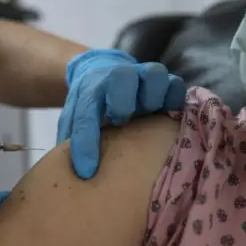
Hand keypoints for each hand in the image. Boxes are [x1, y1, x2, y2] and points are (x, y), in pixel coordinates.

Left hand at [57, 49, 185, 178]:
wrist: (103, 72)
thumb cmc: (91, 104)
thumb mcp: (74, 119)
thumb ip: (71, 139)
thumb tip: (69, 173)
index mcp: (91, 89)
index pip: (85, 113)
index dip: (85, 143)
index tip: (86, 171)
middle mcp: (117, 77)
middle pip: (122, 76)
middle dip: (121, 101)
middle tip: (120, 122)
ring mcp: (143, 76)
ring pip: (154, 75)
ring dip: (152, 97)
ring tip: (147, 115)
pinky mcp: (166, 82)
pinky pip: (176, 86)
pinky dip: (174, 101)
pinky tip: (167, 117)